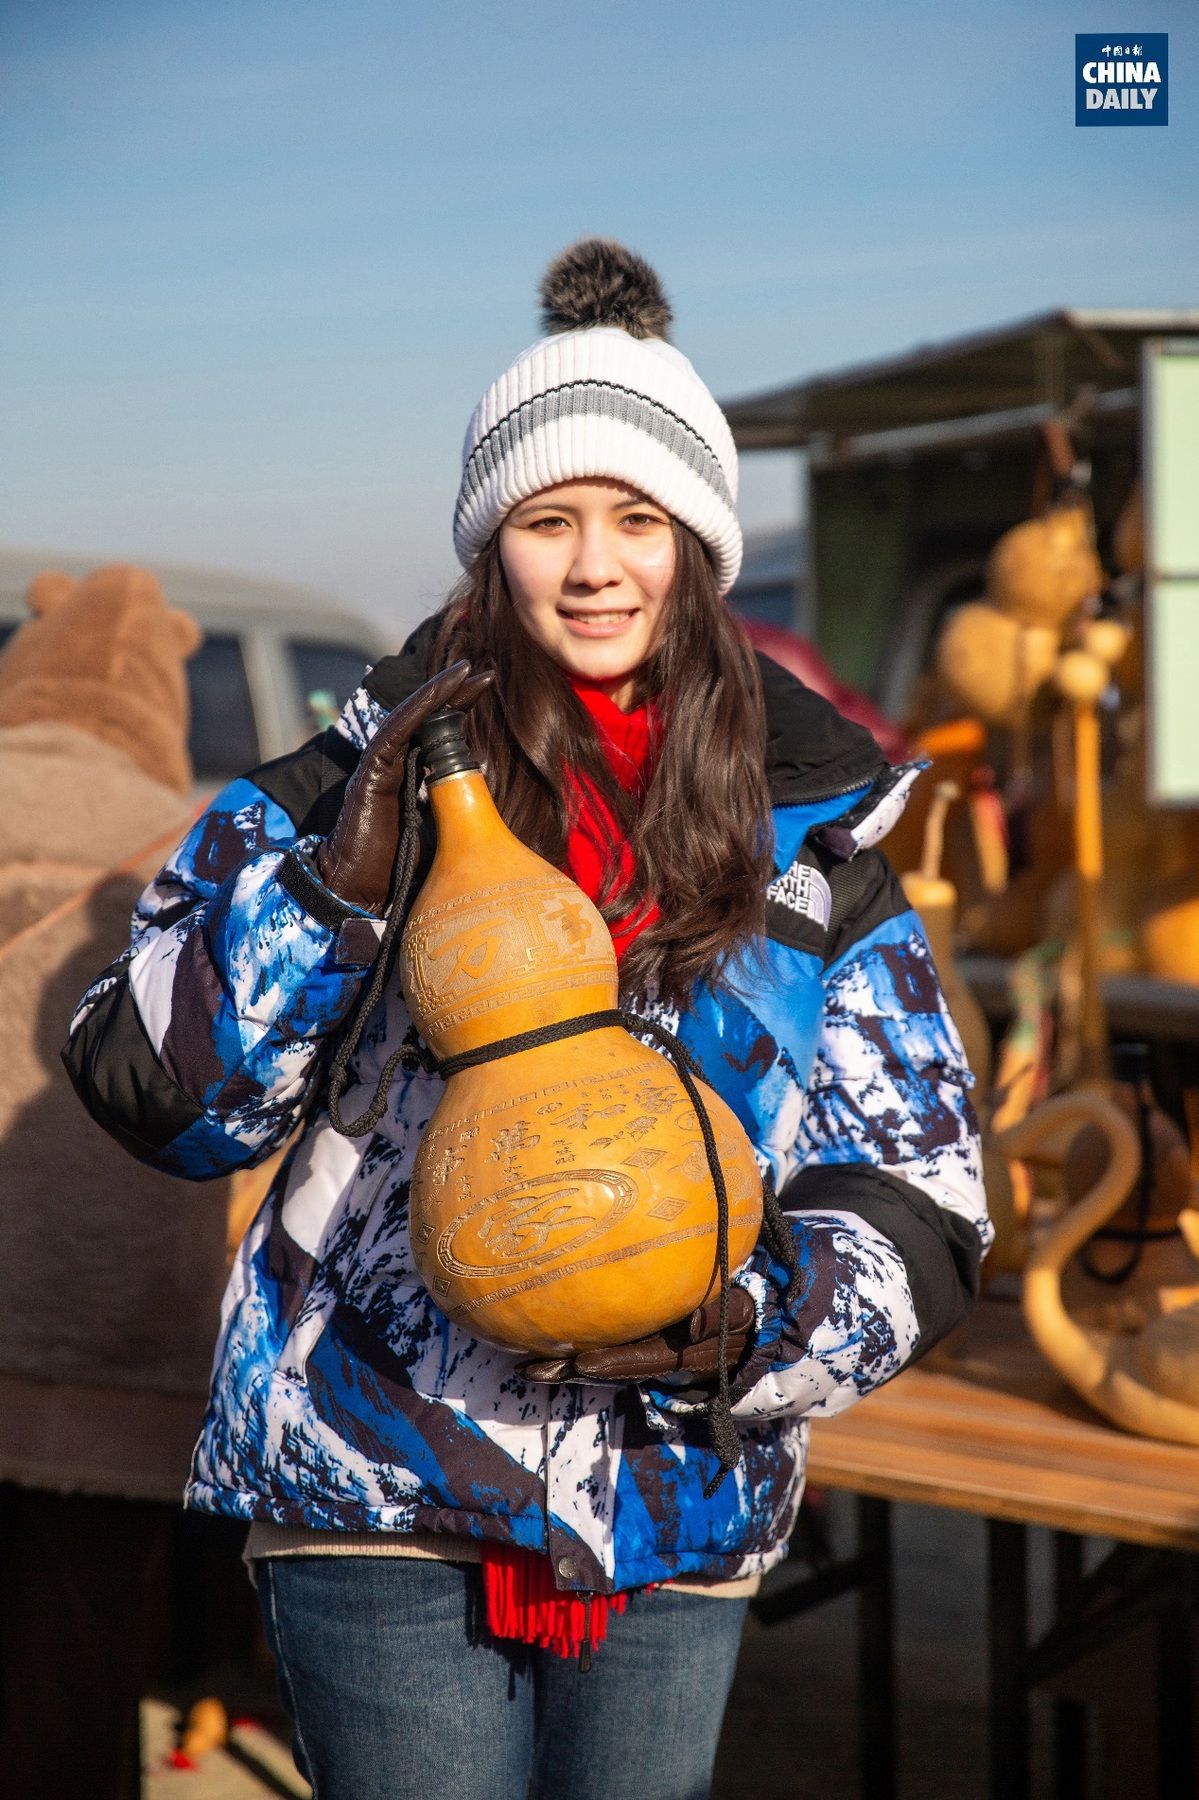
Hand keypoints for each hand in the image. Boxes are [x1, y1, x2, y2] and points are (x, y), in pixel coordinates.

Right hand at [317, 661, 492, 914]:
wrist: (361, 897)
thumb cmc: (399, 872)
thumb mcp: (441, 837)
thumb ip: (455, 813)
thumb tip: (489, 806)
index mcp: (410, 776)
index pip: (438, 732)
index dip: (460, 707)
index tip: (488, 685)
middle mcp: (393, 766)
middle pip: (425, 718)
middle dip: (454, 692)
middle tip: (484, 670)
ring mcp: (379, 768)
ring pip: (410, 718)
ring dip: (437, 691)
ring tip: (465, 671)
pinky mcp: (370, 776)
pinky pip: (395, 734)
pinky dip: (417, 711)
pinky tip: (439, 693)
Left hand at [520, 1286, 755, 1383]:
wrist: (744, 1332)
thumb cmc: (741, 1315)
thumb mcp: (741, 1312)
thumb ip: (722, 1315)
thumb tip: (690, 1327)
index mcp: (679, 1351)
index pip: (641, 1358)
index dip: (612, 1363)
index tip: (582, 1364)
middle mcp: (655, 1358)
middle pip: (607, 1368)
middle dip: (570, 1371)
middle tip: (531, 1371)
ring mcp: (643, 1355)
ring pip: (599, 1364)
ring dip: (563, 1368)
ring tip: (523, 1368)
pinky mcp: (637, 1347)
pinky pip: (602, 1350)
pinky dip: (573, 1354)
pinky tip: (539, 1348)